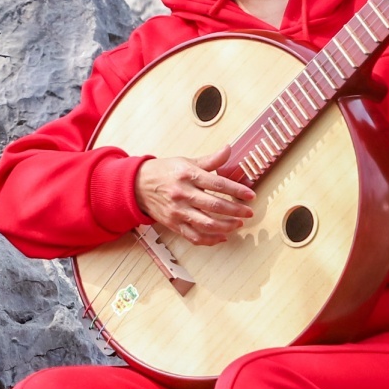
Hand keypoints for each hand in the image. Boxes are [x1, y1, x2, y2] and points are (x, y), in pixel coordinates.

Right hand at [134, 150, 255, 245]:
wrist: (137, 185)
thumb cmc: (164, 172)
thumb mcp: (186, 161)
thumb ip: (210, 160)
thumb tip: (229, 149)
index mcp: (187, 175)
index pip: (218, 184)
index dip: (237, 191)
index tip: (251, 196)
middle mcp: (183, 194)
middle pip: (215, 206)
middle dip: (236, 211)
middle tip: (248, 212)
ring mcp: (178, 211)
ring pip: (207, 224)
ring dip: (227, 226)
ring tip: (238, 224)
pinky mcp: (174, 224)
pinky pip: (195, 236)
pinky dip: (211, 239)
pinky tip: (222, 236)